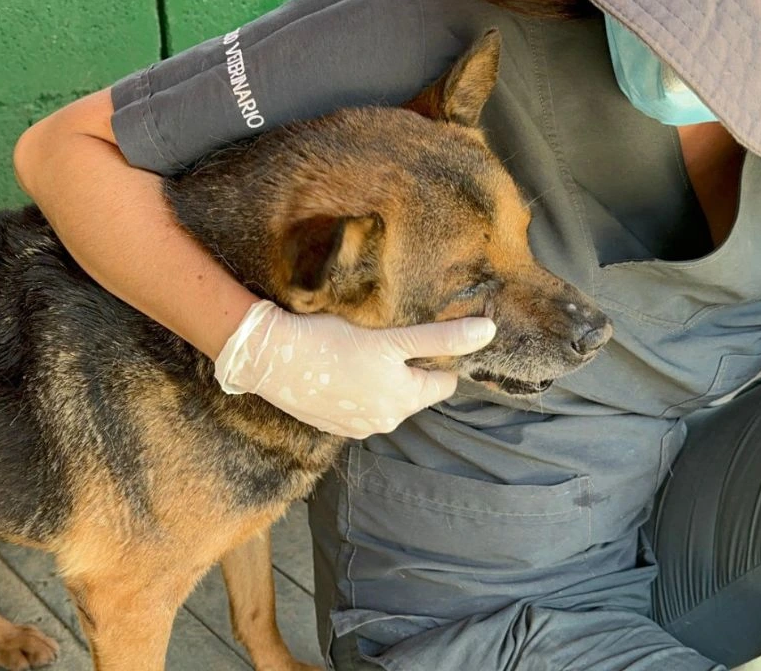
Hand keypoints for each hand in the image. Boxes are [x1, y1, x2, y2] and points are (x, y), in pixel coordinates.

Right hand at [214, 300, 496, 438]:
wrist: (270, 358)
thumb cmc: (331, 343)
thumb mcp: (392, 337)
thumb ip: (440, 339)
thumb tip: (489, 332)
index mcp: (404, 401)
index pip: (443, 383)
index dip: (436, 358)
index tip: (418, 336)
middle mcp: (384, 422)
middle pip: (414, 392)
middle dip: (407, 369)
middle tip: (385, 339)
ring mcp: (356, 427)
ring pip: (385, 399)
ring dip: (380, 379)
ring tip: (361, 351)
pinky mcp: (331, 424)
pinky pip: (357, 406)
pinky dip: (355, 389)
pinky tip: (339, 367)